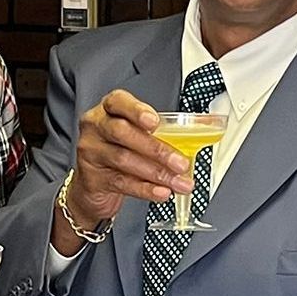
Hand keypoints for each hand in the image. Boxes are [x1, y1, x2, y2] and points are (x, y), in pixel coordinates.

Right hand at [54, 90, 189, 252]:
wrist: (94, 187)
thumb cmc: (121, 153)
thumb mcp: (138, 136)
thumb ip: (165, 132)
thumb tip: (205, 126)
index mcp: (109, 110)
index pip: (119, 102)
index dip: (137, 110)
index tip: (155, 122)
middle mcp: (96, 127)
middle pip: (123, 132)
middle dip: (156, 149)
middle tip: (180, 163)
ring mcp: (91, 152)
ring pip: (125, 160)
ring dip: (157, 173)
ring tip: (178, 182)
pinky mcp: (93, 178)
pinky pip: (122, 183)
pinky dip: (146, 189)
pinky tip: (161, 192)